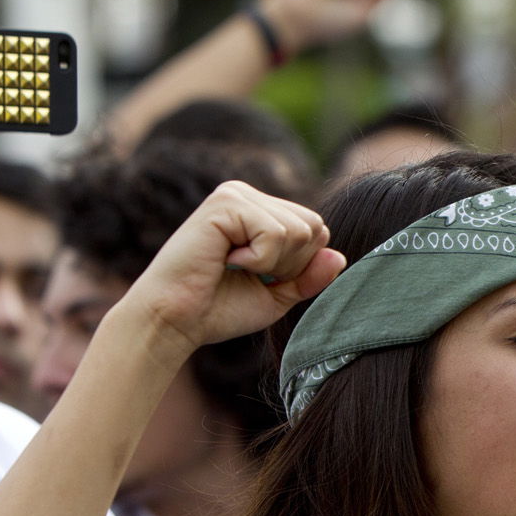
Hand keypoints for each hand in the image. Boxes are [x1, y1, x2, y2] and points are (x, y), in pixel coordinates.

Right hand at [115, 180, 344, 362]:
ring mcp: (236, 194)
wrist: (176, 321)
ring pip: (299, 230)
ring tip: (234, 266)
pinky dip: (258, 259)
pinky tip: (226, 260)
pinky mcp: (225, 203)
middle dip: (290, 264)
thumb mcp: (279, 296)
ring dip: (273, 263)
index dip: (299, 266)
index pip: (316, 231)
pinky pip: (275, 234)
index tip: (260, 278)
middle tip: (246, 273)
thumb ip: (311, 276)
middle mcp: (249, 195)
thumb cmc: (220, 309)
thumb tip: (340, 255)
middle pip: (314, 227)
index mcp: (262, 211)